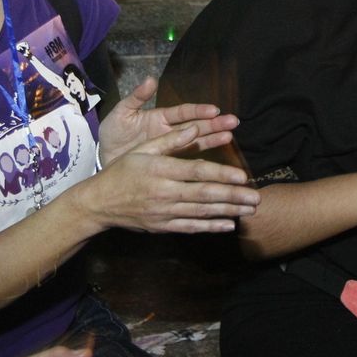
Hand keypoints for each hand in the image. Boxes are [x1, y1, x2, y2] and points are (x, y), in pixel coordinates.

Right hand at [79, 124, 258, 232]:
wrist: (99, 203)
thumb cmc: (122, 171)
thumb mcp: (142, 149)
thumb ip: (170, 141)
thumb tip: (194, 128)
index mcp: (161, 170)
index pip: (197, 172)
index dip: (222, 174)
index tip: (242, 176)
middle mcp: (164, 192)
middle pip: (205, 194)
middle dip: (233, 196)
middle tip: (256, 197)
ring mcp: (164, 212)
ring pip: (201, 213)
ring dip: (228, 212)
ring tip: (249, 210)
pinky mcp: (162, 226)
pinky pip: (190, 227)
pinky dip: (210, 227)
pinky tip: (227, 224)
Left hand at [97, 77, 237, 165]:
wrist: (104, 160)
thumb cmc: (113, 134)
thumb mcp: (121, 113)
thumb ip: (136, 98)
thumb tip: (150, 79)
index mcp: (160, 117)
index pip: (183, 112)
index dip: (198, 111)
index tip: (214, 109)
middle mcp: (169, 131)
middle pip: (195, 126)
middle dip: (214, 124)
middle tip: (233, 122)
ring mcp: (170, 148)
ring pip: (196, 143)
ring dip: (213, 139)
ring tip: (229, 136)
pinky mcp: (169, 164)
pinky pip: (187, 162)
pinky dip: (201, 161)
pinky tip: (215, 162)